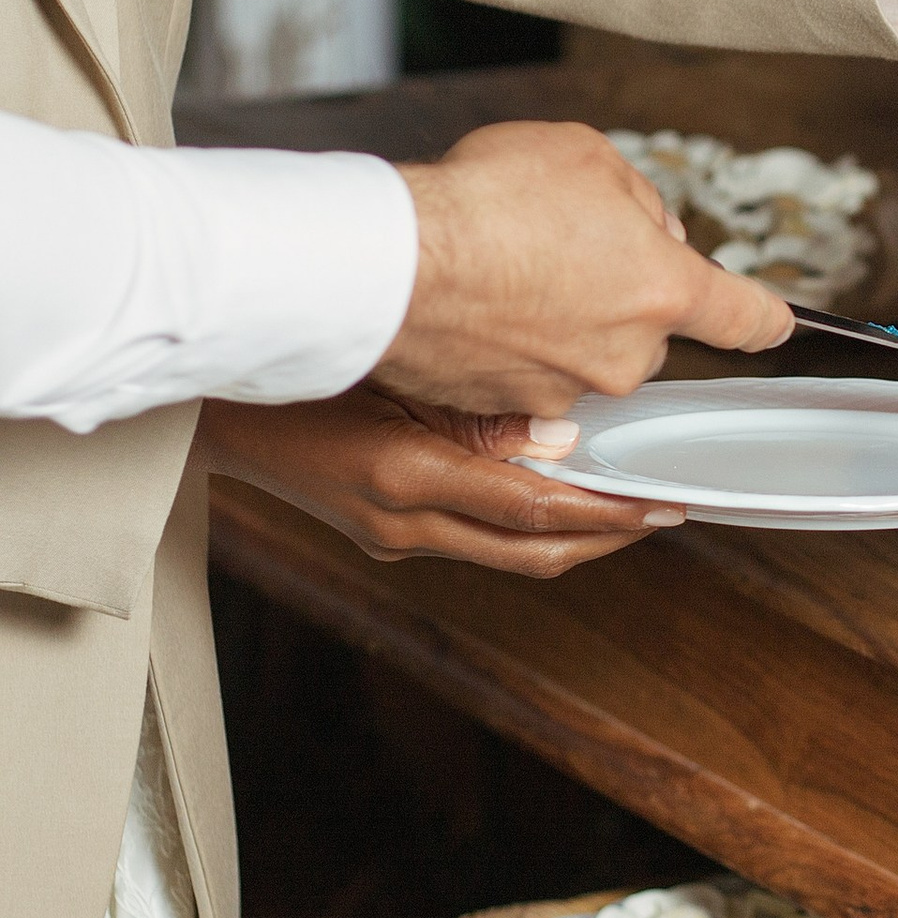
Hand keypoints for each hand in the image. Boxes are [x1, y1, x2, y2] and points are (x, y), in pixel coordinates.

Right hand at [200, 388, 677, 577]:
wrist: (210, 403)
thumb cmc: (300, 364)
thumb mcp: (395, 369)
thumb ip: (481, 410)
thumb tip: (564, 441)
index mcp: (406, 476)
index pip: (536, 512)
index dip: (611, 514)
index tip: (666, 503)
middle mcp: (402, 522)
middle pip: (534, 553)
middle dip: (608, 537)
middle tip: (665, 510)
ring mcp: (391, 536)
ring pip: (509, 553)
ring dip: (574, 535)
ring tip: (628, 503)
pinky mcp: (384, 533)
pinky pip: (478, 537)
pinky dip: (527, 523)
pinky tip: (558, 491)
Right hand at [384, 120, 791, 414]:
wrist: (392, 263)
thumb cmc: (486, 201)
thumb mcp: (585, 156)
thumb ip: (635, 199)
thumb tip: (648, 230)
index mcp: (664, 291)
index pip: (742, 314)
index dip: (764, 317)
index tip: (777, 322)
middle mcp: (623, 355)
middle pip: (643, 330)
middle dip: (615, 294)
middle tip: (558, 246)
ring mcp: (563, 392)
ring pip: (580, 355)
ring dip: (555, 321)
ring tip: (500, 270)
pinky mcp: (506, 413)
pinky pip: (523, 376)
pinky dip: (505, 347)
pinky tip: (472, 304)